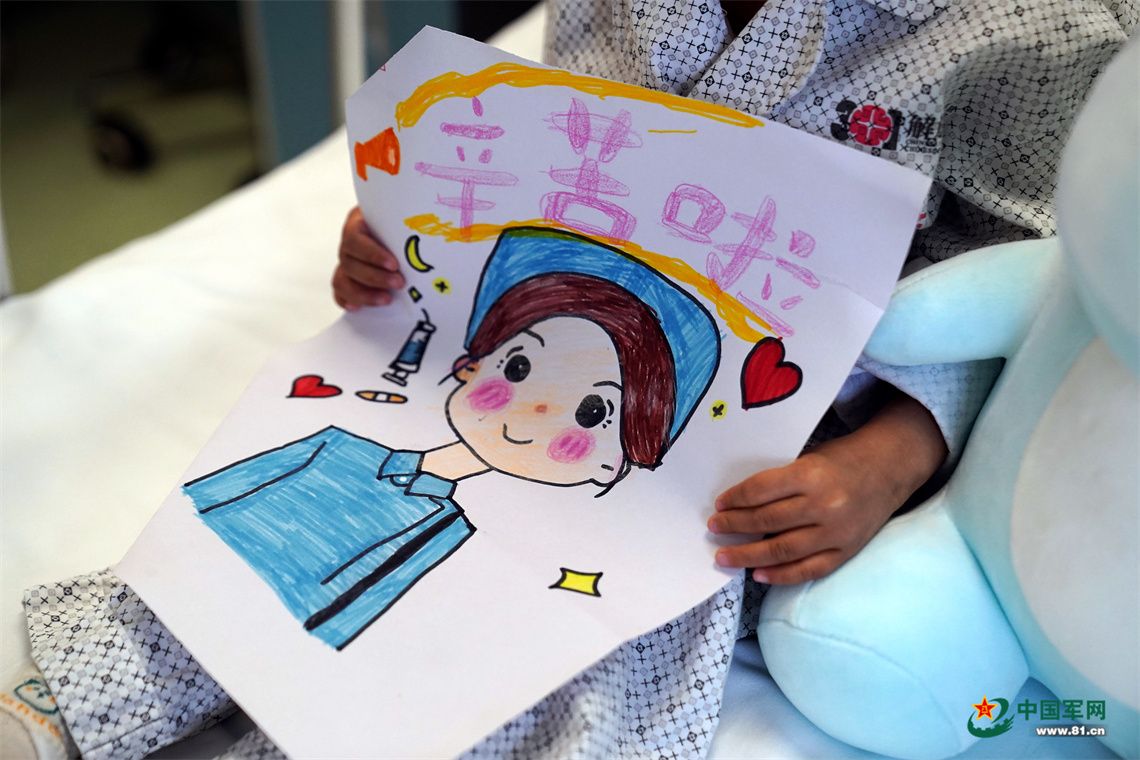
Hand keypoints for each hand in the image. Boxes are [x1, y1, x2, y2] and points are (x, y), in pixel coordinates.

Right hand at [332, 207, 404, 309]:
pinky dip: (346, 299)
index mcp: (358, 222)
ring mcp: (346, 262)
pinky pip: (339, 291)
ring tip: (386, 299)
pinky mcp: (346, 278)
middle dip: (375, 277)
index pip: (355, 238)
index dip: (372, 254)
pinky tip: (359, 308)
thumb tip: (430, 232)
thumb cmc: (403, 224)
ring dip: (364, 293)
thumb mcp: (405, 219)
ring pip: (342, 279)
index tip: (394, 264)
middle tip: (399, 283)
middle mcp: (349, 244)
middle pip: (350, 262)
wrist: (400, 232)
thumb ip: (410, 225)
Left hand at [708, 393, 947, 584]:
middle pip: (767, 521)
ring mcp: (837, 532)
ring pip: (782, 550)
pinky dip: (781, 575)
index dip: (735, 499)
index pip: (760, 491)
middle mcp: (824, 505)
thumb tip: (740, 505)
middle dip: (734, 527)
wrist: (890, 467)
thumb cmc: (842, 459)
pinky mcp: (847, 550)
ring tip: (724, 556)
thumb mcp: (809, 459)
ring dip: (748, 556)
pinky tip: (758, 575)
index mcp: (811, 474)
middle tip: (714, 529)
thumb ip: (781, 482)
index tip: (718, 505)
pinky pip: (809, 569)